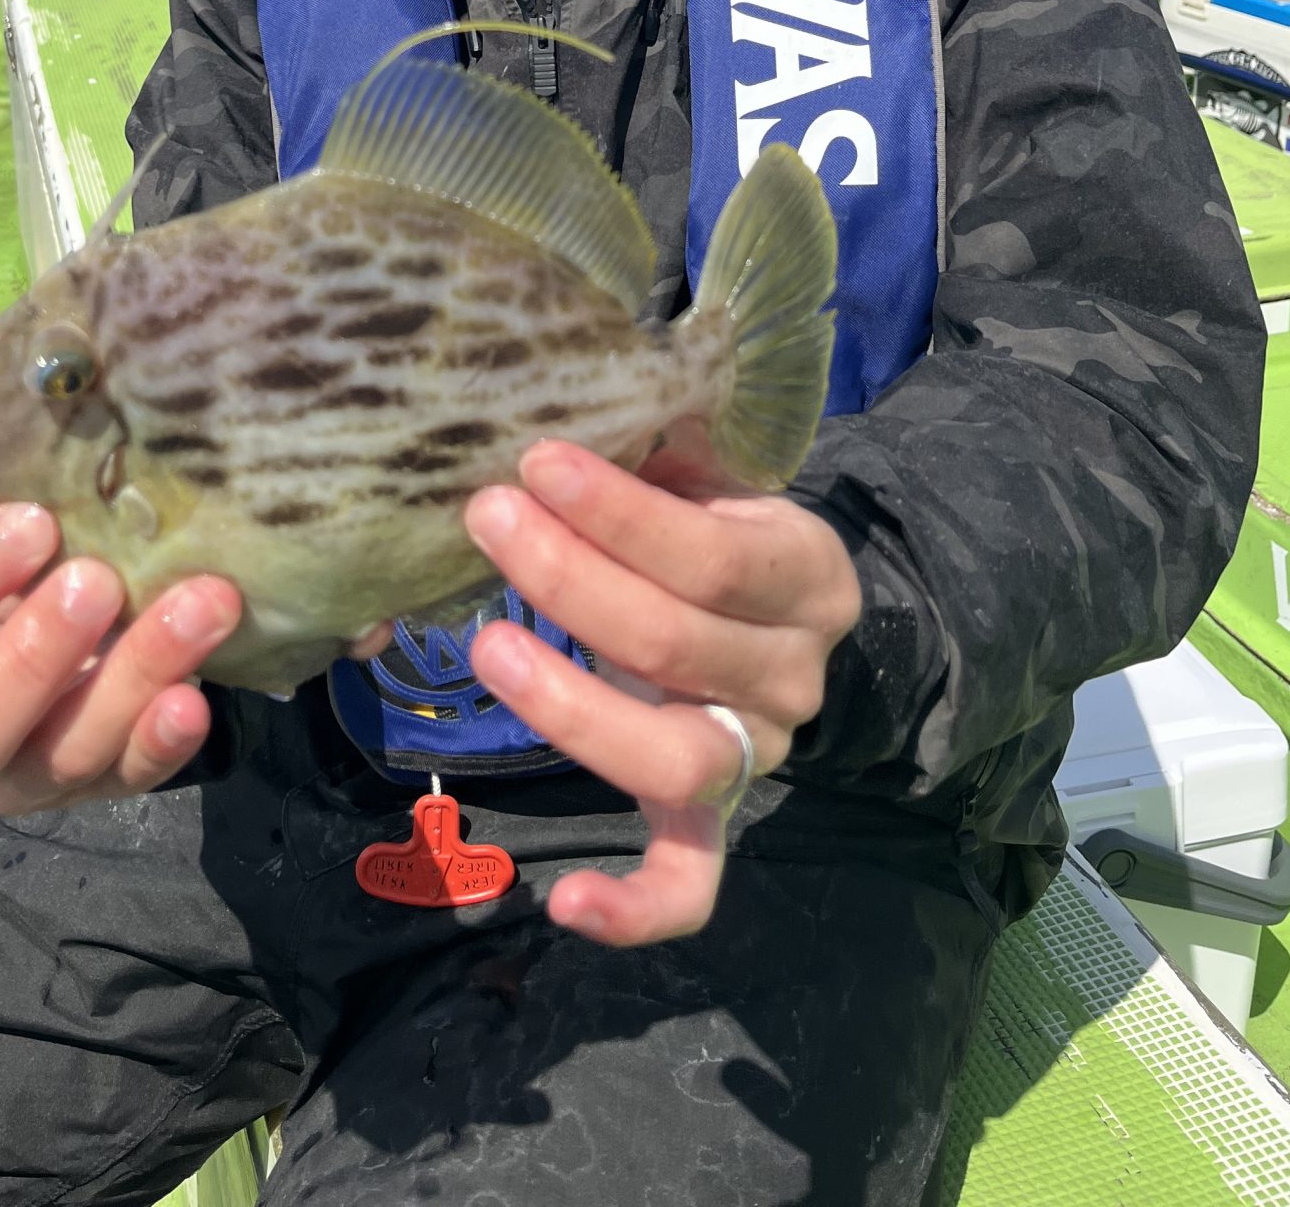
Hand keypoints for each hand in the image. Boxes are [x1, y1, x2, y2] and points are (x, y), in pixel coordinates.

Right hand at [0, 503, 241, 816]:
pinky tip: (193, 697)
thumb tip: (62, 394)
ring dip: (130, 681)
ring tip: (200, 607)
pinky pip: (122, 782)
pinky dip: (160, 743)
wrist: (72, 622)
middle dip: (33, 660)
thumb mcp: (0, 528)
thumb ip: (10, 497)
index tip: (32, 520)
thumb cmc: (26, 559)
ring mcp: (12, 777)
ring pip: (55, 760)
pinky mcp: (86, 792)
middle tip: (98, 582)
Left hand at [463, 432, 861, 947]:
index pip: (714, 556)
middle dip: (569, 578)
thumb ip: (656, 439)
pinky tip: (561, 903)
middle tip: (485, 517)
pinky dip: (633, 908)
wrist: (775, 601)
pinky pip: (689, 886)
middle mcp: (792, 675)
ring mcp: (756, 758)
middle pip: (678, 645)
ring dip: (572, 707)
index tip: (535, 461)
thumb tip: (569, 382)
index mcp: (805, 572)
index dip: (620, 514)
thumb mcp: (708, 464)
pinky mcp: (713, 823)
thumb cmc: (712, 513)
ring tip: (487, 646)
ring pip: (675, 761)